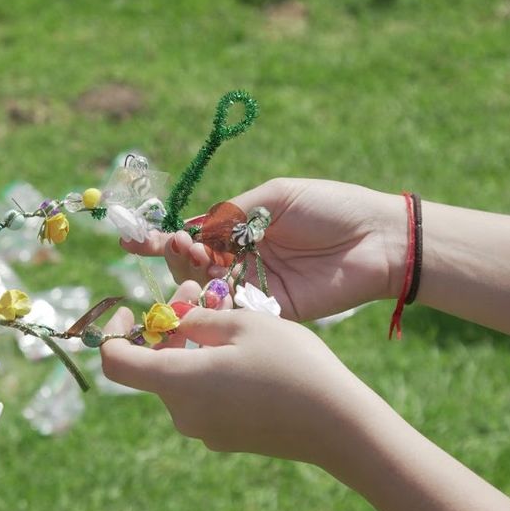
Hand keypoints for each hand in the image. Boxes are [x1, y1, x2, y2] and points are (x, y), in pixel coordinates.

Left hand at [99, 287, 377, 465]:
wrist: (339, 426)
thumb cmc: (291, 365)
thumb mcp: (241, 323)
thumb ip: (197, 318)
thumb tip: (175, 320)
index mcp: (176, 382)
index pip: (114, 362)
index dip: (112, 332)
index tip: (130, 308)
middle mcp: (182, 413)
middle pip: (154, 365)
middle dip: (169, 326)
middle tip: (200, 293)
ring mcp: (205, 430)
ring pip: (182, 378)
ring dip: (192, 346)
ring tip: (229, 317)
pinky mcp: (228, 438)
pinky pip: (205, 397)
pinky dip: (211, 371)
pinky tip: (248, 354)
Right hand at [121, 179, 404, 321]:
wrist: (378, 239)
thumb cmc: (331, 207)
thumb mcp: (275, 197)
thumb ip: (232, 214)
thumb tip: (191, 227)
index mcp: (244, 231)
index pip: (194, 238)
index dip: (161, 241)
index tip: (130, 241)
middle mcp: (245, 262)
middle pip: (194, 268)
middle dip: (176, 257)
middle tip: (175, 246)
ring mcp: (257, 289)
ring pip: (208, 292)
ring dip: (192, 276)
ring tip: (193, 256)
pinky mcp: (273, 313)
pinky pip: (235, 313)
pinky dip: (215, 304)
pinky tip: (208, 290)